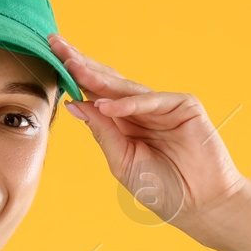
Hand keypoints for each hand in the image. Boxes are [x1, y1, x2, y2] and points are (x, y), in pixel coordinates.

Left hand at [49, 33, 248, 233]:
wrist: (200, 205)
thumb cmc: (162, 188)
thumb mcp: (122, 161)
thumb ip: (102, 132)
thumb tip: (73, 104)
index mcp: (124, 122)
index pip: (95, 93)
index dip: (74, 76)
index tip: (50, 56)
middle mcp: (142, 109)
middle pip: (107, 81)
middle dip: (81, 64)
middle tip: (56, 45)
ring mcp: (163, 105)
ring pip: (127, 87)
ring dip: (99, 78)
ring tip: (73, 68)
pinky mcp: (184, 106)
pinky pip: (152, 101)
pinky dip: (129, 103)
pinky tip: (106, 105)